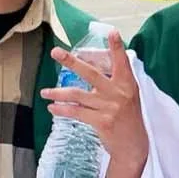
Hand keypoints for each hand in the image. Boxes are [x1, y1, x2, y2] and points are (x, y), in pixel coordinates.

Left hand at [43, 31, 148, 177]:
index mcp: (128, 84)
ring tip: (45, 92)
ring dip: (57, 93)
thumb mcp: (129, 97)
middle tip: (56, 52)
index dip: (116, 47)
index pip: (122, 62)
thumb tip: (93, 68)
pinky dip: (62, 110)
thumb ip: (114, 83)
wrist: (133, 146)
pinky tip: (52, 108)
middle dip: (71, 62)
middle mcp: (119, 93)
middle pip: (91, 73)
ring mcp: (109, 107)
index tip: (111, 32)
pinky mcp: (101, 121)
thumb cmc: (128, 119)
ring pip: (77, 95)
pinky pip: (76, 112)